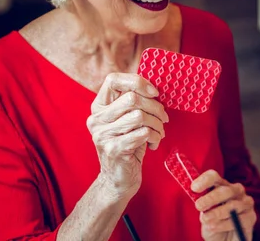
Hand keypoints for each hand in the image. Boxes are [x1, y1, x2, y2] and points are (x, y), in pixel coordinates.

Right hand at [87, 73, 168, 197]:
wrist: (118, 179)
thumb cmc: (128, 144)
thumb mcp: (128, 120)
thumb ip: (134, 103)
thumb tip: (154, 88)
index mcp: (99, 107)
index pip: (113, 79)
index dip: (137, 81)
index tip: (154, 92)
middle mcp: (96, 119)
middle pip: (132, 98)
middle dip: (155, 107)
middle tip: (163, 117)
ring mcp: (102, 135)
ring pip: (139, 116)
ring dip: (157, 124)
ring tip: (159, 132)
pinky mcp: (113, 149)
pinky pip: (143, 133)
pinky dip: (155, 136)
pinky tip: (153, 143)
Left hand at [193, 170, 256, 240]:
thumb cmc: (214, 225)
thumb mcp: (205, 214)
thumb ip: (203, 205)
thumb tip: (198, 200)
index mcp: (222, 186)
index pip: (214, 177)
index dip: (205, 180)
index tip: (194, 188)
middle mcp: (236, 191)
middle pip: (225, 190)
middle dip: (211, 198)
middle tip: (198, 206)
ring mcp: (246, 202)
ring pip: (233, 205)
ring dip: (217, 213)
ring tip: (206, 220)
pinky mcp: (251, 217)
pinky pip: (239, 219)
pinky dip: (224, 224)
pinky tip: (215, 227)